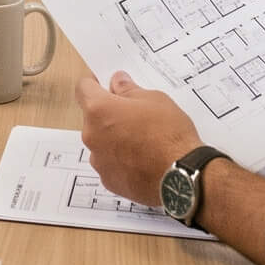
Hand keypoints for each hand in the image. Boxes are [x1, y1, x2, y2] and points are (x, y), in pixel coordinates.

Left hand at [76, 72, 203, 204]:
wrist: (182, 177)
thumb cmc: (169, 135)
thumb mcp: (155, 100)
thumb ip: (129, 90)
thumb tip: (118, 83)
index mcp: (99, 110)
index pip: (83, 89)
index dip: (93, 84)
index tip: (103, 84)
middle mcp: (92, 136)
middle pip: (93, 118)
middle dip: (109, 114)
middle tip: (134, 115)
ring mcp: (99, 161)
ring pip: (101, 142)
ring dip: (114, 138)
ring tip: (142, 141)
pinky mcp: (109, 181)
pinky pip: (110, 163)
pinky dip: (121, 160)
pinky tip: (142, 160)